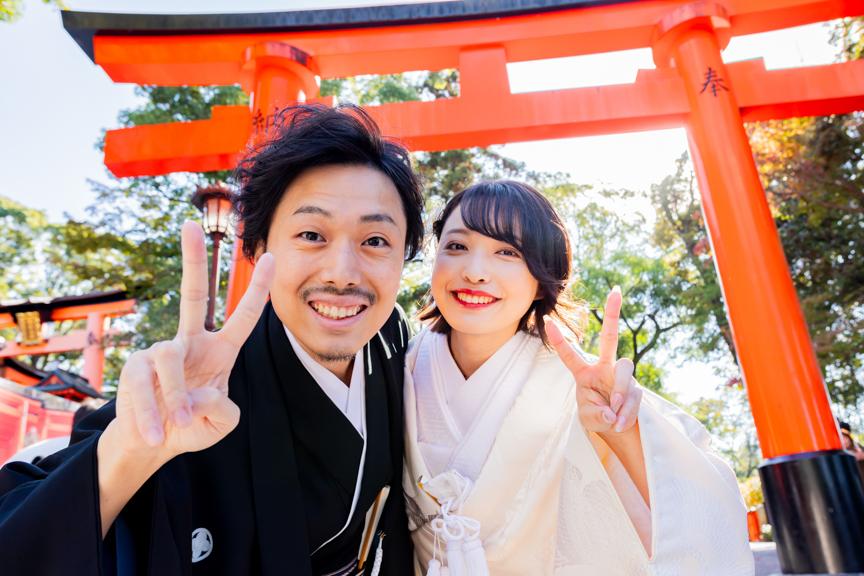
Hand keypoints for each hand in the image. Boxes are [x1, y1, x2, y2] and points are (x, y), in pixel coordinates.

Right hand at [114, 222, 274, 460]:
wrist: (153, 444)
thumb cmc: (193, 427)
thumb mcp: (222, 423)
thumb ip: (224, 410)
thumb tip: (201, 394)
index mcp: (221, 351)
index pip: (244, 316)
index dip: (258, 289)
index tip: (271, 257)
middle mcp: (192, 343)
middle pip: (193, 296)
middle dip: (193, 261)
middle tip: (190, 224)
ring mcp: (161, 352)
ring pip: (171, 361)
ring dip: (177, 398)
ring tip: (181, 424)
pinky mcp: (136, 367)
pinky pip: (146, 385)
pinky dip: (154, 414)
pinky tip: (158, 433)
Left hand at [544, 286, 642, 436]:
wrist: (618, 428)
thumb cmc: (597, 416)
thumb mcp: (589, 419)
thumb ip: (596, 415)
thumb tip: (611, 412)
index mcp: (584, 373)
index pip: (569, 355)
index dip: (559, 339)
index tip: (547, 319)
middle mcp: (605, 368)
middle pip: (610, 338)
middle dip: (613, 313)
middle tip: (616, 291)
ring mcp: (622, 375)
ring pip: (624, 372)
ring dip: (619, 396)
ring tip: (614, 418)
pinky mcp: (636, 387)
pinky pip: (634, 396)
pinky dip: (626, 414)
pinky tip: (619, 424)